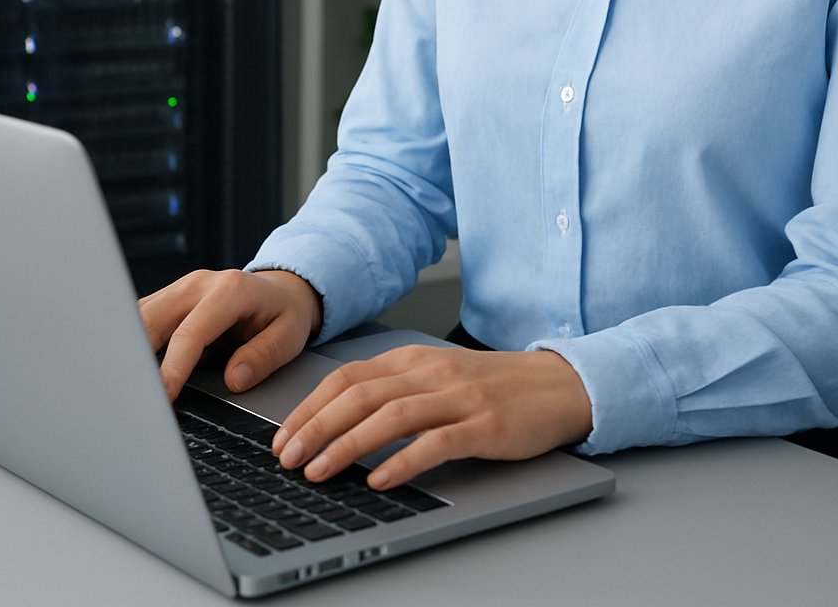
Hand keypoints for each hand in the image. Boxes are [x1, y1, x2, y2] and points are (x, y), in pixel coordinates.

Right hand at [138, 269, 322, 400]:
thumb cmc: (285, 314)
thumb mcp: (290, 336)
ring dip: (128, 349)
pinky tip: (129, 369)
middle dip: (135, 358)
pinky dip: (132, 342)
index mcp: (230, 291)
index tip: (161, 397)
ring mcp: (181, 289)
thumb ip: (264, 356)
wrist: (281, 290)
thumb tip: (234, 379)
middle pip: (150, 319)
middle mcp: (199, 284)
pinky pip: (141, 318)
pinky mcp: (170, 298)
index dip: (172, 369)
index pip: (190, 333)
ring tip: (122, 386)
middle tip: (129, 396)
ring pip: (138, 317)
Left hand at [271, 345, 592, 488]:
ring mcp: (458, 397)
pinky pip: (436, 442)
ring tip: (320, 471)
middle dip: (316, 427)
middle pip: (359, 395)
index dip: (309, 407)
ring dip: (348, 445)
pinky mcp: (484, 424)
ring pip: (391, 416)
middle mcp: (429, 372)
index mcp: (411, 359)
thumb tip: (336, 420)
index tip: (282, 436)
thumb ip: (392, 390)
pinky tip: (380, 479)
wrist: (555, 384)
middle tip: (288, 458)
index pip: (345, 378)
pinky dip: (403, 461)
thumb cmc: (490, 386)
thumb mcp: (434, 377)